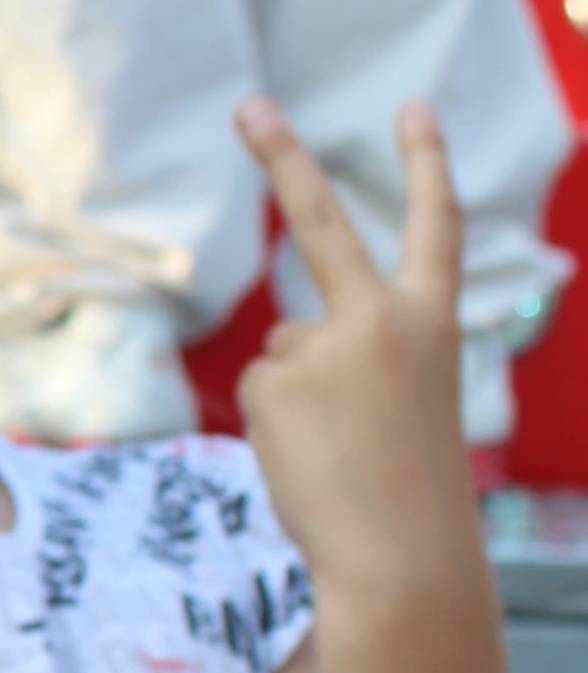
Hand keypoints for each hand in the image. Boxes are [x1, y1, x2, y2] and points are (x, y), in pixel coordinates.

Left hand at [234, 98, 477, 597]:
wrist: (399, 554)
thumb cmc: (405, 489)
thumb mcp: (397, 402)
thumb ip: (347, 354)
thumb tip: (283, 347)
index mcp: (433, 325)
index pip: (434, 229)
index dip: (425, 167)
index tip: (412, 113)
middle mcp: (380, 320)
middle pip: (322, 224)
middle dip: (283, 157)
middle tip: (249, 107)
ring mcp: (322, 346)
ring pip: (285, 352)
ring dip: (297, 399)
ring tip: (337, 449)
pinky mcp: (275, 380)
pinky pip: (261, 390)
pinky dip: (275, 424)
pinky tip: (309, 456)